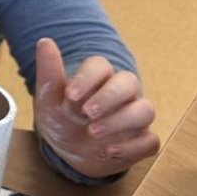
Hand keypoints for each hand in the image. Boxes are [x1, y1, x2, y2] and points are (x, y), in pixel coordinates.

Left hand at [34, 38, 158, 176]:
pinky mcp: (140, 142)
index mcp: (98, 80)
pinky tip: (109, 152)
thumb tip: (45, 41)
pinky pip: (151, 141)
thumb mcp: (49, 100)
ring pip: (145, 110)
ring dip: (121, 121)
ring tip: (93, 132)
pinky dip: (133, 147)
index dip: (88, 77)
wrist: (67, 154)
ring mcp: (133, 118)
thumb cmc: (61, 120)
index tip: (70, 95)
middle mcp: (121, 95)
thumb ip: (49, 73)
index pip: (101, 66)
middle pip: (129, 83)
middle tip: (87, 113)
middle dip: (109, 96)